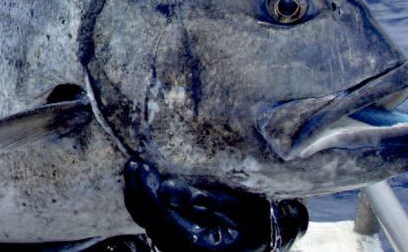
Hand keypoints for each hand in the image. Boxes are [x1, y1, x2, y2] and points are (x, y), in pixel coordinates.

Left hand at [122, 156, 306, 251]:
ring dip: (140, 196)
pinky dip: (149, 203)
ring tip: (136, 170)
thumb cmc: (259, 217)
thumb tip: (166, 191)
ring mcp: (181, 248)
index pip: (161, 217)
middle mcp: (185, 251)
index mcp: (198, 246)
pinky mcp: (180, 241)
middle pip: (149, 220)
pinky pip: (157, 222)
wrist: (274, 233)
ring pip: (149, 222)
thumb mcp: (236, 206)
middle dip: (138, 191)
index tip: (139, 167)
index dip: (145, 191)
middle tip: (133, 164)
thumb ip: (201, 199)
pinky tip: (147, 184)